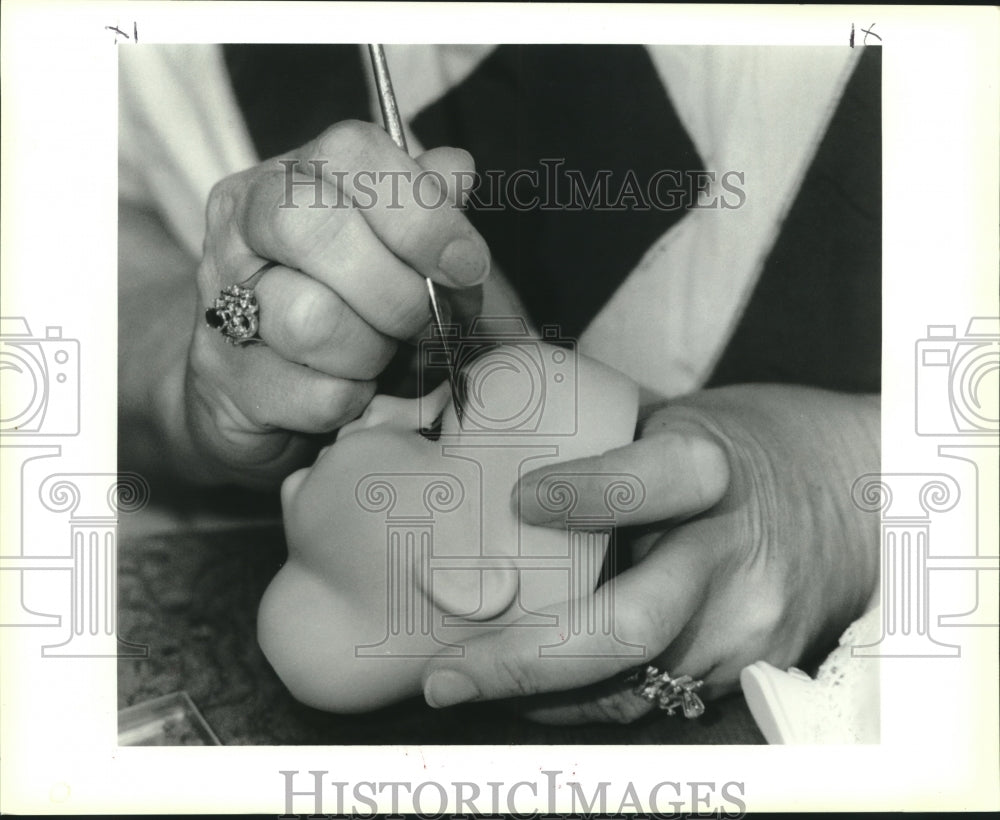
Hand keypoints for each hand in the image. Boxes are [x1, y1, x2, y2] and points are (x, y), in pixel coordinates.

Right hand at [183, 121, 488, 486]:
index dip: (421, 209)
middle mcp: (240, 228)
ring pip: (313, 320)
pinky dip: (356, 399)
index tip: (466, 264)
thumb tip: (456, 170)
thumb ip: (424, 207)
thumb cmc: (342, 304)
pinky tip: (354, 390)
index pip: (349, 152)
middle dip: (396, 288)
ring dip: (374, 351)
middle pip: (313, 227)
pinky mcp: (229, 381)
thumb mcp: (388, 247)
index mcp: (285, 177)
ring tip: (382, 356)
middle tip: (425, 320)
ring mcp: (220, 305)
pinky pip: (318, 393)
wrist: (264, 389)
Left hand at [420, 385, 879, 723]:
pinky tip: (533, 691)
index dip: (580, 493)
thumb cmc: (750, 446)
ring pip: (630, 682)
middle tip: (446, 676)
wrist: (855, 495)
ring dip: (538, 695)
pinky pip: (654, 696)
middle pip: (628, 624)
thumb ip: (604, 441)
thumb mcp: (683, 416)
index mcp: (713, 472)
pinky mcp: (751, 667)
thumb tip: (492, 441)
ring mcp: (746, 625)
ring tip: (465, 686)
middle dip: (525, 660)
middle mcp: (734, 558)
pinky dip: (585, 698)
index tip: (515, 503)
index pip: (645, 483)